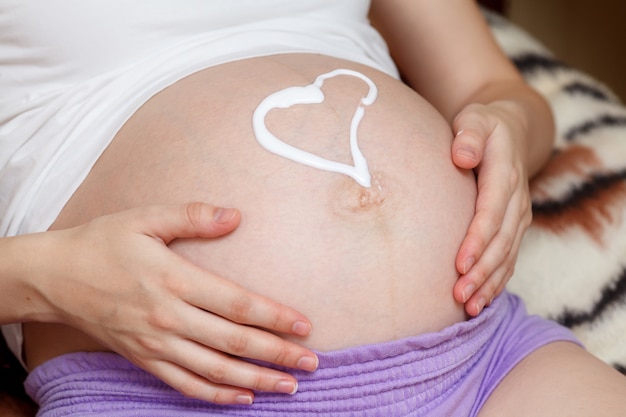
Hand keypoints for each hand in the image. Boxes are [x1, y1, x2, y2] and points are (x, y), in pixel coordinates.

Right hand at [36, 203, 317, 404]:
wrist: (55, 277)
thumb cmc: (103, 243)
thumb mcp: (145, 218)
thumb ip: (192, 216)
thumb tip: (235, 216)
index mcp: (174, 280)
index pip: (236, 304)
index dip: (273, 317)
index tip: (304, 326)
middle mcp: (168, 317)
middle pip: (233, 342)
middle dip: (276, 354)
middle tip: (311, 363)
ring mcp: (155, 343)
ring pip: (214, 370)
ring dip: (255, 379)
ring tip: (288, 385)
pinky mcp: (143, 358)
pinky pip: (184, 384)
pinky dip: (215, 394)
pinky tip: (242, 397)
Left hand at [450, 102, 531, 315]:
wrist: (510, 130)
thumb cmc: (482, 125)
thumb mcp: (475, 119)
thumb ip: (468, 135)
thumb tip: (462, 156)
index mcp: (505, 174)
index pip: (491, 212)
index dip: (477, 240)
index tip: (459, 264)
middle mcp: (517, 199)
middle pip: (501, 241)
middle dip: (482, 271)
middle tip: (459, 296)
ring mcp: (519, 215)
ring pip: (507, 255)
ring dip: (489, 283)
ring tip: (469, 307)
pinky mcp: (515, 226)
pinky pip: (509, 258)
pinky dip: (497, 281)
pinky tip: (482, 301)